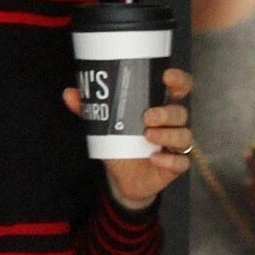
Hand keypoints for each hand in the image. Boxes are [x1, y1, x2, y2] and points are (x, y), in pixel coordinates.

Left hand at [64, 67, 193, 209]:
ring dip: (168, 134)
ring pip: (185, 136)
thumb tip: (69, 92)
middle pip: (181, 112)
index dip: (178, 80)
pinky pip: (182, 162)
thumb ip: (89, 109)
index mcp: (158, 107)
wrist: (123, 178)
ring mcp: (174, 145)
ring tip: (148, 136)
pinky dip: (170, 160)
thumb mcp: (103, 125)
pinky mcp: (175, 165)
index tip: (166, 76)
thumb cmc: (119, 144)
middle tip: (146, 117)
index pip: (179, 88)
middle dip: (166, 113)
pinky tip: (155, 159)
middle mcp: (171, 124)